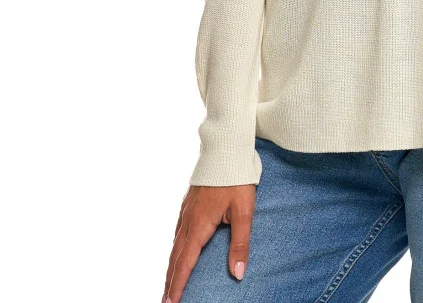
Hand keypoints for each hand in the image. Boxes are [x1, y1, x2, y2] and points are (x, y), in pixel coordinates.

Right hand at [162, 184, 255, 302]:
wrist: (225, 148)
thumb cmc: (236, 179)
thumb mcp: (243, 212)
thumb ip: (240, 243)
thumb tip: (238, 274)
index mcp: (199, 225)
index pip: (185, 263)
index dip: (178, 285)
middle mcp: (188, 220)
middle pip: (176, 257)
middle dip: (170, 281)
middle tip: (165, 301)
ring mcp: (186, 210)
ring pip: (175, 244)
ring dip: (171, 266)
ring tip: (169, 283)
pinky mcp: (189, 203)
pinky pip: (178, 231)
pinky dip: (175, 248)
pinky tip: (178, 250)